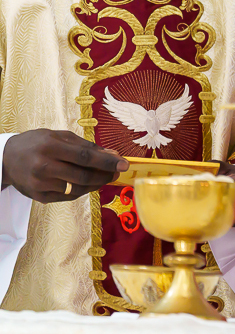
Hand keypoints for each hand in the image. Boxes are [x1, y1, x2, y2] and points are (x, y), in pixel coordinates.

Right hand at [0, 129, 127, 202]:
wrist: (6, 159)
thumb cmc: (37, 143)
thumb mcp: (59, 136)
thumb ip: (86, 146)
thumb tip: (112, 155)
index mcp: (50, 147)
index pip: (85, 156)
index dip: (107, 162)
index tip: (124, 164)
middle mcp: (44, 167)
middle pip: (83, 175)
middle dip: (105, 175)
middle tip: (117, 171)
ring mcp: (41, 184)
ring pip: (78, 188)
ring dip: (97, 183)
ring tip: (105, 176)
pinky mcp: (40, 197)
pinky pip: (68, 196)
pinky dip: (83, 190)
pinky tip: (89, 183)